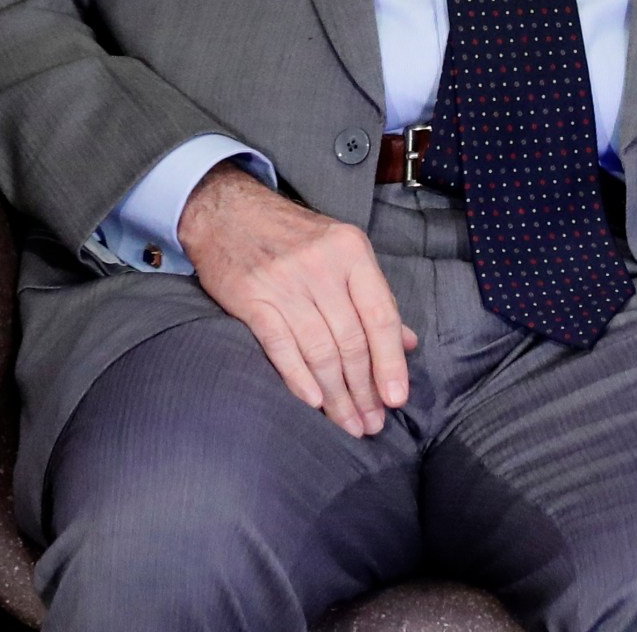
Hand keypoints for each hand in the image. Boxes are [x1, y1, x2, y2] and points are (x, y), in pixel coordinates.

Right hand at [179, 164, 417, 436]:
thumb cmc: (293, 237)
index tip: (397, 398)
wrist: (228, 212)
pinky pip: (281, 345)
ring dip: (336, 394)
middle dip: (365, 389)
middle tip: (371, 423)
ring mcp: (286, 282)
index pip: (381, 316)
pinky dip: (298, 378)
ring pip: (320, 350)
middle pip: (352, 340)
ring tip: (348, 423)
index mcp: (352, 253)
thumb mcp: (342, 252)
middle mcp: (322, 267)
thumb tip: (408, 343)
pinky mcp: (251, 298)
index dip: (391, 362)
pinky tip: (313, 403)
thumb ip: (374, 297)